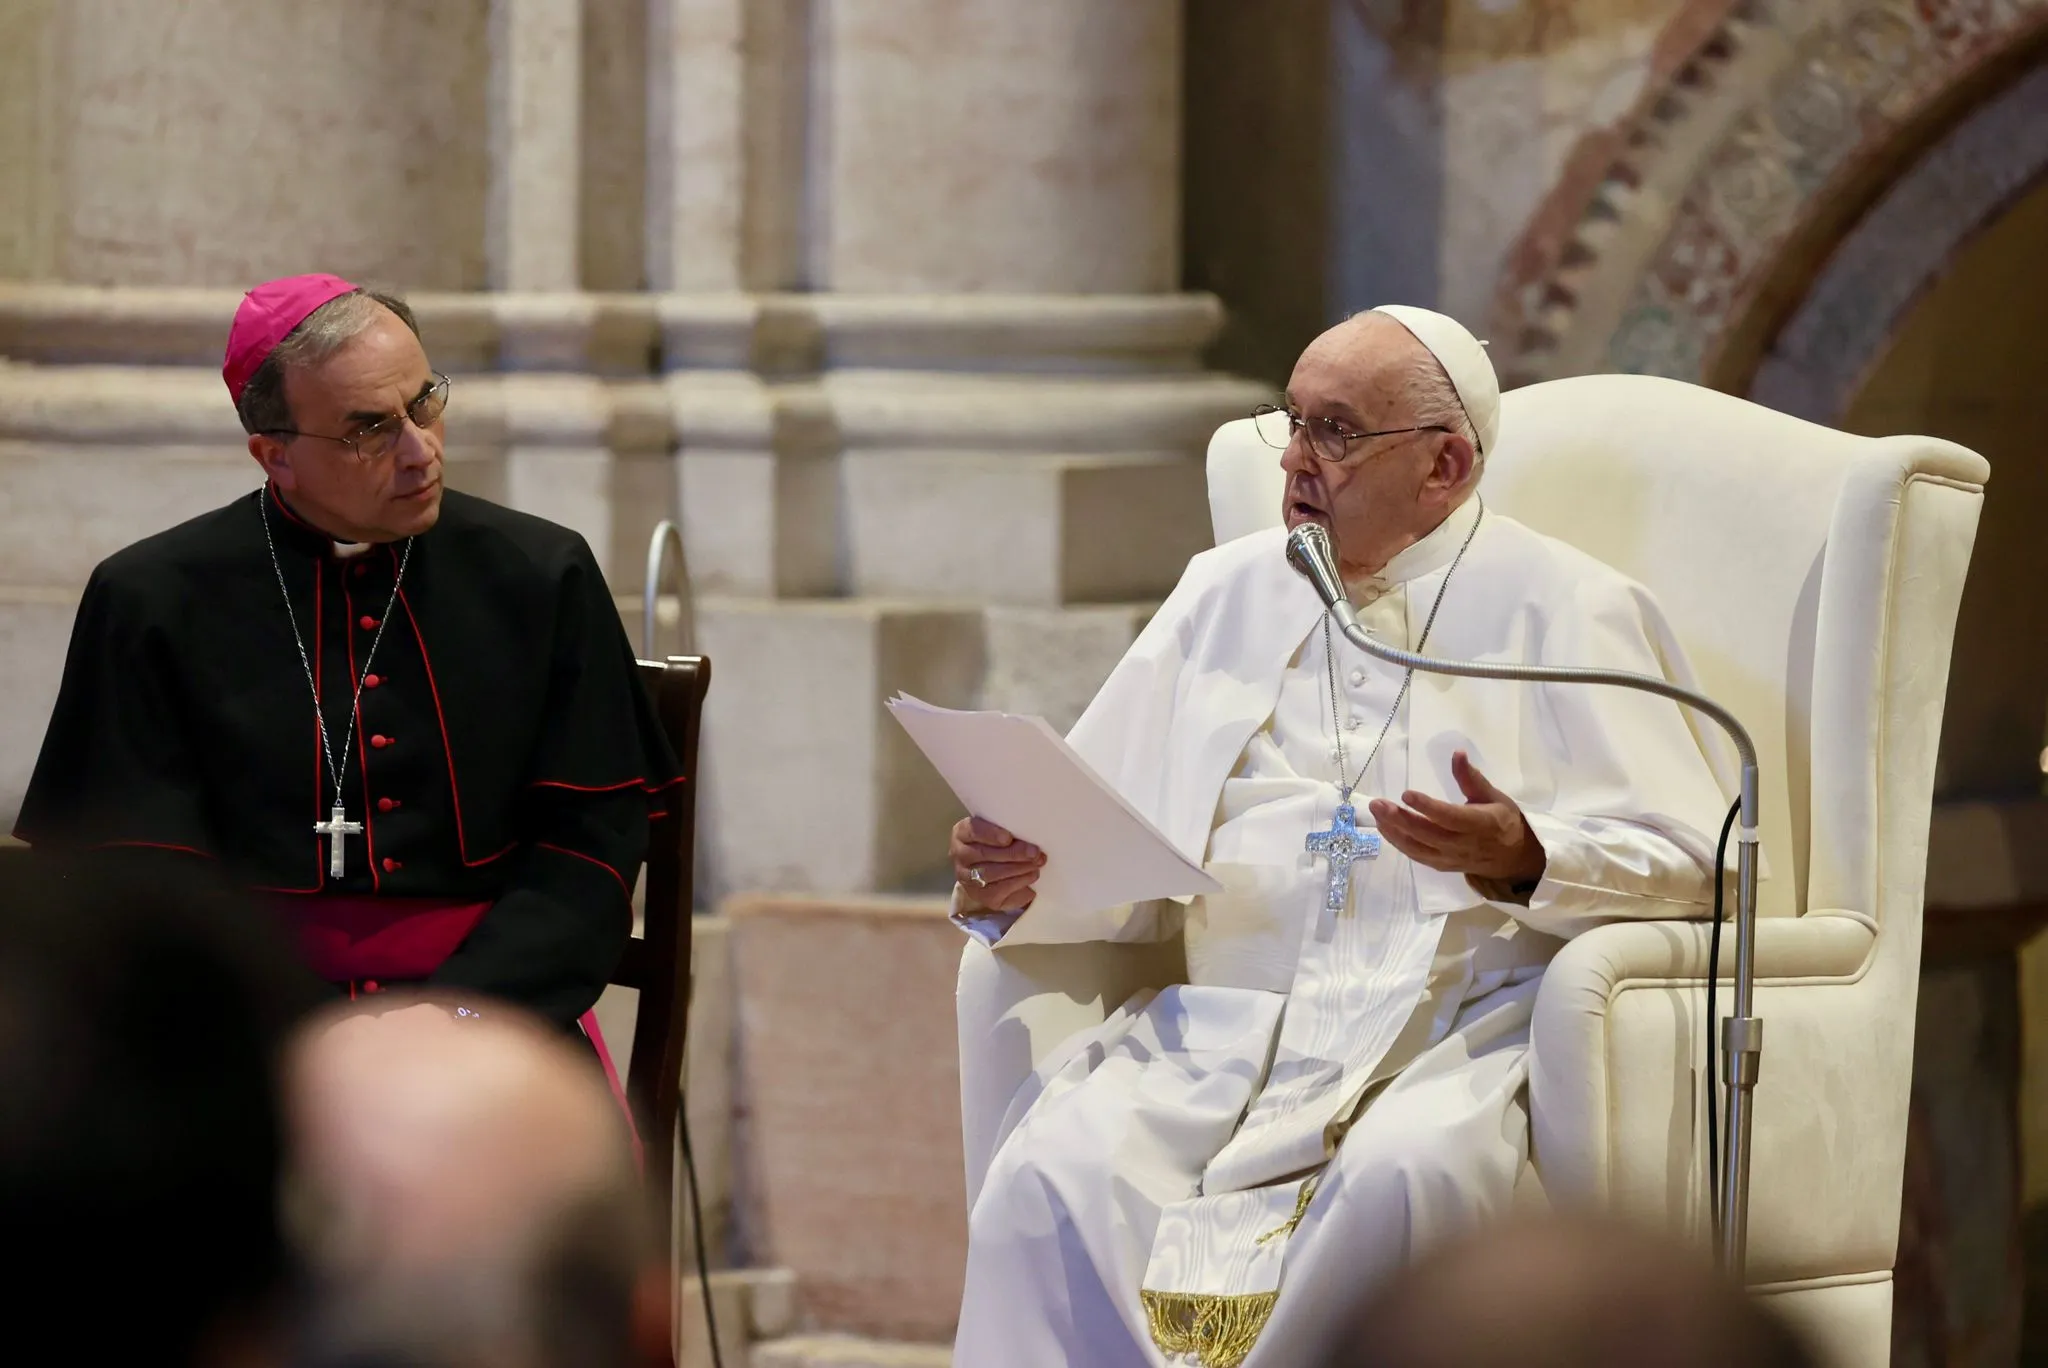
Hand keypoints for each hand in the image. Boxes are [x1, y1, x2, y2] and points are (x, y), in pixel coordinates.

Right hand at [949, 815, 1044, 912]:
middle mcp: (960, 855)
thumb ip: (1010, 830)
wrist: (991, 869)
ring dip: (1018, 869)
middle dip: (1013, 854)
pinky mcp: (981, 897)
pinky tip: (1031, 877)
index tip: (1008, 838)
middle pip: (984, 854)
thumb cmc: (997, 845)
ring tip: (1035, 865)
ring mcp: (968, 879)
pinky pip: (999, 893)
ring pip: (991, 874)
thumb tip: (1030, 839)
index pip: (972, 830)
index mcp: (962, 833)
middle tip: (1034, 853)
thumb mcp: (1000, 831)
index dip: (991, 834)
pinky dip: (1019, 884)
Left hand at [1368, 750, 1545, 883]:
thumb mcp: (1493, 796)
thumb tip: (1457, 753)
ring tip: (1377, 814)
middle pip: (1427, 834)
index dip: (1427, 807)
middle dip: (1399, 819)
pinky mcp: (1443, 866)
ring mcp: (1451, 858)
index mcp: (1480, 823)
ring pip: (1418, 848)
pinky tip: (1386, 829)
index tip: (1406, 794)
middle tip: (1377, 804)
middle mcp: (1463, 844)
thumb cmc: (1503, 820)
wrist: (1514, 858)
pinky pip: (1418, 857)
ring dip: (1394, 832)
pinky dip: (1400, 844)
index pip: (1449, 817)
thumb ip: (1471, 778)